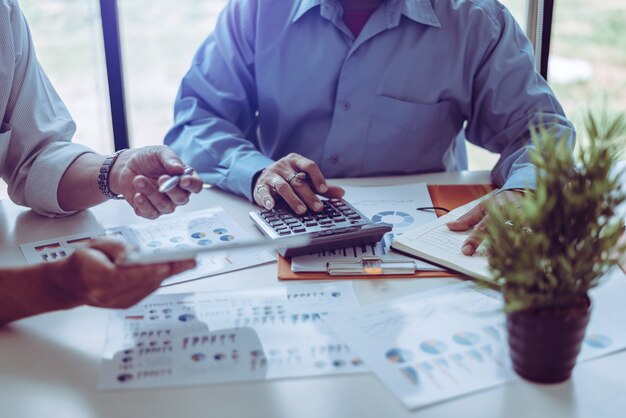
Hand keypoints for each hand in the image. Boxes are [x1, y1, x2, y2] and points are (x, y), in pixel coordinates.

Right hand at [59, 238, 195, 308]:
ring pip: (148, 288)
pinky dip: (159, 280)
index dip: (147, 271)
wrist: (70, 284)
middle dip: (168, 270)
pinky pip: (147, 291)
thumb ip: (117, 247)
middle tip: (189, 260)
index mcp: (96, 278)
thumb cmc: (82, 261)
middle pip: (143, 283)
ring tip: (186, 263)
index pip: (125, 276)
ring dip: (168, 275)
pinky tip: (171, 270)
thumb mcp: (96, 244)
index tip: (165, 264)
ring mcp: (117, 302)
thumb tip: (136, 253)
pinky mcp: (125, 304)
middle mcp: (108, 295)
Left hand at [109, 146, 202, 218]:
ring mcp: (165, 204)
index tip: (183, 180)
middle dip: (171, 189)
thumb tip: (179, 169)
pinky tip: (137, 195)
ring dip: (151, 193)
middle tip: (160, 178)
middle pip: (182, 199)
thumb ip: (170, 160)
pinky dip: (144, 204)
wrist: (126, 166)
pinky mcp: (150, 211)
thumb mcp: (159, 153)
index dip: (192, 185)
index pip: (196, 185)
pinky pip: (151, 213)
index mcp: (184, 178)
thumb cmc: (148, 159)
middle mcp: (177, 194)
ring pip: (164, 206)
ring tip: (138, 179)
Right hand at [254, 153, 344, 213]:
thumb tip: (341, 193)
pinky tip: (272, 207)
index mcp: (296, 161)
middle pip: (298, 180)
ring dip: (293, 199)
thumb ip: (322, 187)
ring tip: (301, 210)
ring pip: (283, 186)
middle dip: (308, 195)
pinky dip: (268, 200)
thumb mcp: (306, 180)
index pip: (309, 165)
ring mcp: (272, 175)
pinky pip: (264, 192)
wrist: (264, 177)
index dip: (317, 177)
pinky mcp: (261, 186)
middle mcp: (284, 166)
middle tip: (317, 207)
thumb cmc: (289, 179)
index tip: (323, 190)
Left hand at [446, 190, 524, 255]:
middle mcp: (508, 215)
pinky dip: (522, 248)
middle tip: (488, 262)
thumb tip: (450, 226)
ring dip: (509, 250)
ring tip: (504, 263)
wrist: (519, 194)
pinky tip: (517, 257)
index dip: (474, 240)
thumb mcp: (481, 207)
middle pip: (501, 233)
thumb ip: (467, 218)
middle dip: (493, 248)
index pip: (482, 227)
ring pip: (516, 237)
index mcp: (495, 209)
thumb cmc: (498, 203)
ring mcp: (521, 221)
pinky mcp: (530, 226)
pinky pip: (526, 238)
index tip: (466, 250)